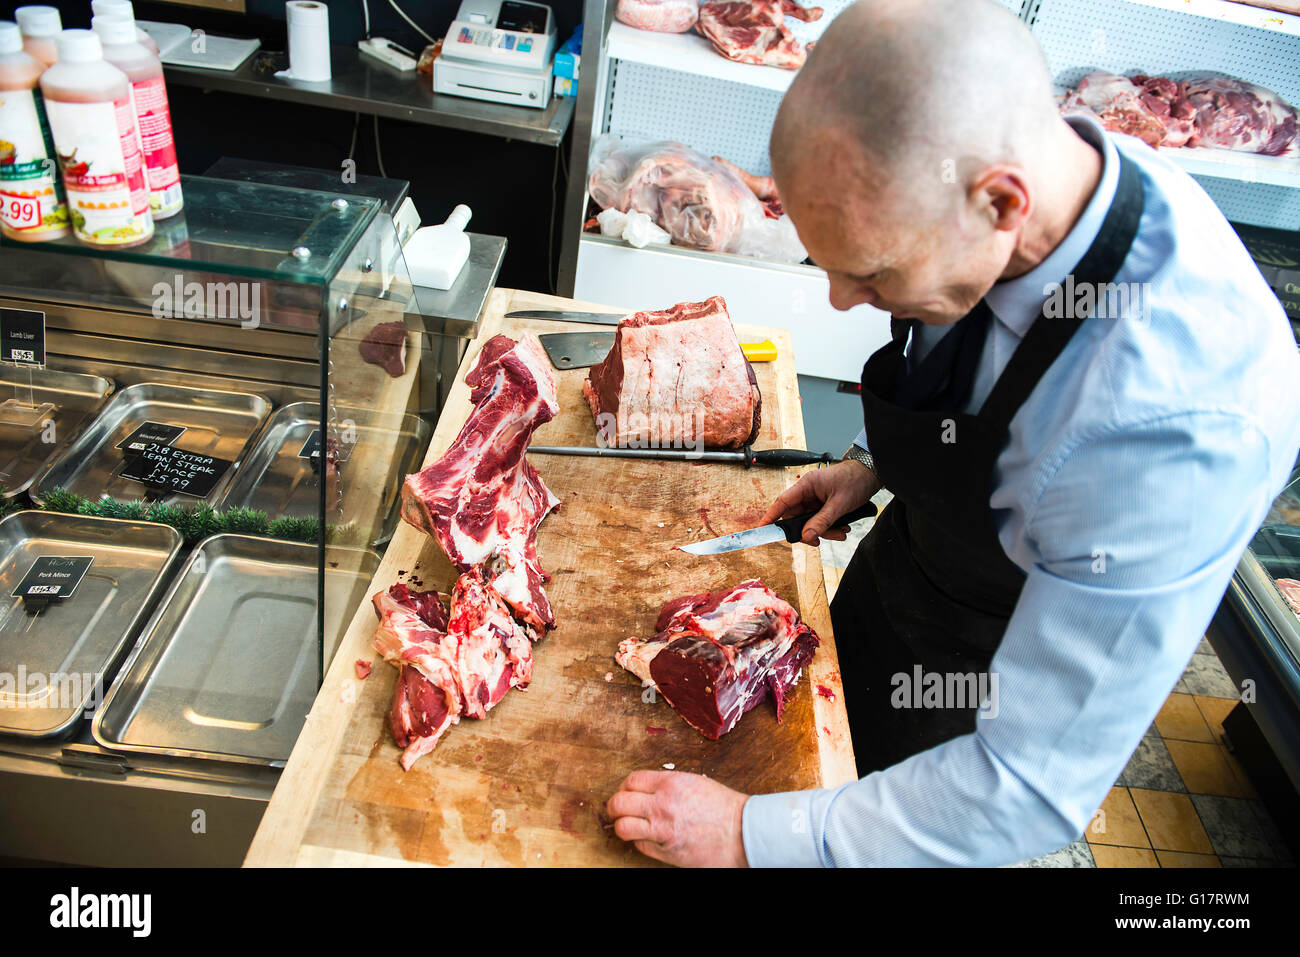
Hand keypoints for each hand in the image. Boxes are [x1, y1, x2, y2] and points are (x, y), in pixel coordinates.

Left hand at [606, 770, 749, 866]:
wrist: (743, 832)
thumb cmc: (724, 807)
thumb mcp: (694, 782)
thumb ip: (667, 785)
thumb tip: (645, 789)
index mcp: (670, 784)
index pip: (631, 780)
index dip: (624, 787)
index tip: (627, 792)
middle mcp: (662, 805)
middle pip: (619, 803)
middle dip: (614, 806)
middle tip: (617, 809)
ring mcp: (663, 831)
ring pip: (623, 827)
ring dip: (623, 826)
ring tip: (628, 825)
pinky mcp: (667, 852)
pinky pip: (640, 847)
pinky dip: (640, 842)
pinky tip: (649, 838)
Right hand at [761, 459, 879, 544]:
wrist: (873, 474)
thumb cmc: (855, 480)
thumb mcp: (839, 504)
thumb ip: (822, 521)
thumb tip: (806, 535)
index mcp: (807, 485)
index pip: (782, 502)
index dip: (771, 516)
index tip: (762, 529)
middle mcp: (809, 492)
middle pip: (797, 517)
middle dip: (808, 530)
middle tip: (819, 540)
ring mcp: (817, 499)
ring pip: (810, 522)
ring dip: (823, 531)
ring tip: (840, 532)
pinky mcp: (825, 504)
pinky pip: (821, 520)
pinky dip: (830, 527)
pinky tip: (842, 528)